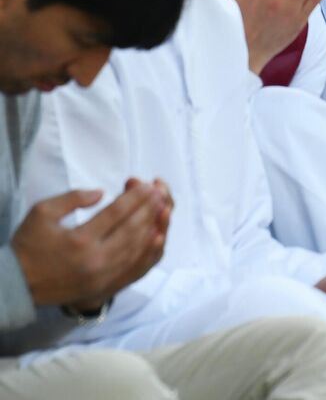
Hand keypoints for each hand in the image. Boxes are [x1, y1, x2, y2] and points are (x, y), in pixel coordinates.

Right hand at [11, 179, 171, 310]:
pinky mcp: (105, 287)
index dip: (135, 197)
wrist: (16, 286)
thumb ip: (72, 198)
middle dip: (149, 209)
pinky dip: (148, 253)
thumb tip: (102, 193)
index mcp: (79, 240)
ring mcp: (103, 277)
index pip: (117, 214)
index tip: (148, 186)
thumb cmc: (28, 245)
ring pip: (137, 249)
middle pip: (132, 230)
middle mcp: (95, 260)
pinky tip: (158, 238)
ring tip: (163, 209)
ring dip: (154, 227)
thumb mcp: (42, 212)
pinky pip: (134, 270)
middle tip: (160, 193)